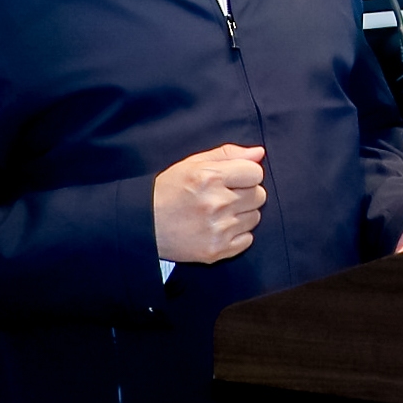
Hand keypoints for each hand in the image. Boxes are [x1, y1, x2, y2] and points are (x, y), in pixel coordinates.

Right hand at [154, 143, 265, 264]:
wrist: (142, 225)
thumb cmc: (168, 191)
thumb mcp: (192, 164)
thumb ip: (228, 154)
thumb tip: (260, 153)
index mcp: (210, 177)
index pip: (256, 173)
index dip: (246, 175)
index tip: (233, 179)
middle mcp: (216, 203)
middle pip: (259, 195)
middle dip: (245, 194)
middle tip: (223, 197)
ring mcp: (217, 229)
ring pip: (255, 217)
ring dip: (242, 214)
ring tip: (218, 213)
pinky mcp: (216, 250)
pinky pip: (248, 239)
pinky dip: (237, 235)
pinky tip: (218, 229)